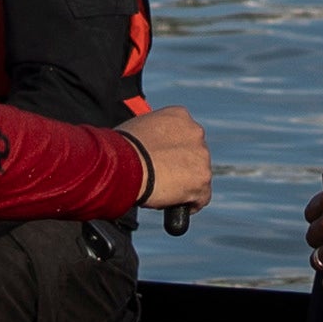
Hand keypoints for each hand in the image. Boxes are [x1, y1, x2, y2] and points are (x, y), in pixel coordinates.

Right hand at [129, 106, 215, 220]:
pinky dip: (191, 203)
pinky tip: (176, 205)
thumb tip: (147, 148)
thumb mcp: (137, 129)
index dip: (173, 150)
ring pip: (199, 175)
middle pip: (195, 154)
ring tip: (165, 193)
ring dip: (186, 185)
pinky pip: (202, 196)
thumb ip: (151, 136)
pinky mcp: (202, 179)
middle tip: (163, 178)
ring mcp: (201, 156)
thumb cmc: (120, 148)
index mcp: (179, 116)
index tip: (163, 160)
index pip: (184, 134)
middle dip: (182, 166)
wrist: (124, 164)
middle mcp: (195, 132)